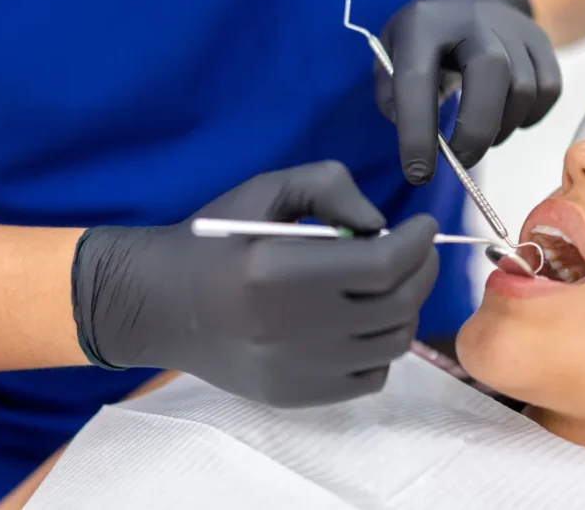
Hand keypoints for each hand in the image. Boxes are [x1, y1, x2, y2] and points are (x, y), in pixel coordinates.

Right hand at [71, 161, 438, 407]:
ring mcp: (296, 370)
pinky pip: (372, 375)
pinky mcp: (297, 396)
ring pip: (392, 342)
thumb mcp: (267, 191)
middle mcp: (290, 328)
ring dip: (404, 306)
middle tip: (418, 249)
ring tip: (388, 282)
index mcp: (278, 270)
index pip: (382, 264)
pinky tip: (358, 320)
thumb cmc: (216, 240)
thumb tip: (382, 225)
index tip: (423, 224)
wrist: (161, 305)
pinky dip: (380, 345)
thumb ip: (329, 187)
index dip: (417, 242)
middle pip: (397, 304)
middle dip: (422, 269)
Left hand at [376, 0, 561, 183]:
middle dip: (475, 131)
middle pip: (490, 72)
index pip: (416, 78)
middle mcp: (472, 18)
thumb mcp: (391, 58)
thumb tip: (423, 142)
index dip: (416, 132)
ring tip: (478, 136)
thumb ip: (394, 101)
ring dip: (500, 129)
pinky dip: (528, 118)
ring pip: (523, 88)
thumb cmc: (423, 42)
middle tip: (461, 162)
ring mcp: (513, 27)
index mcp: (423, 23)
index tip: (418, 174)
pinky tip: (505, 118)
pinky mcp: (541, 41)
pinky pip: (547, 91)